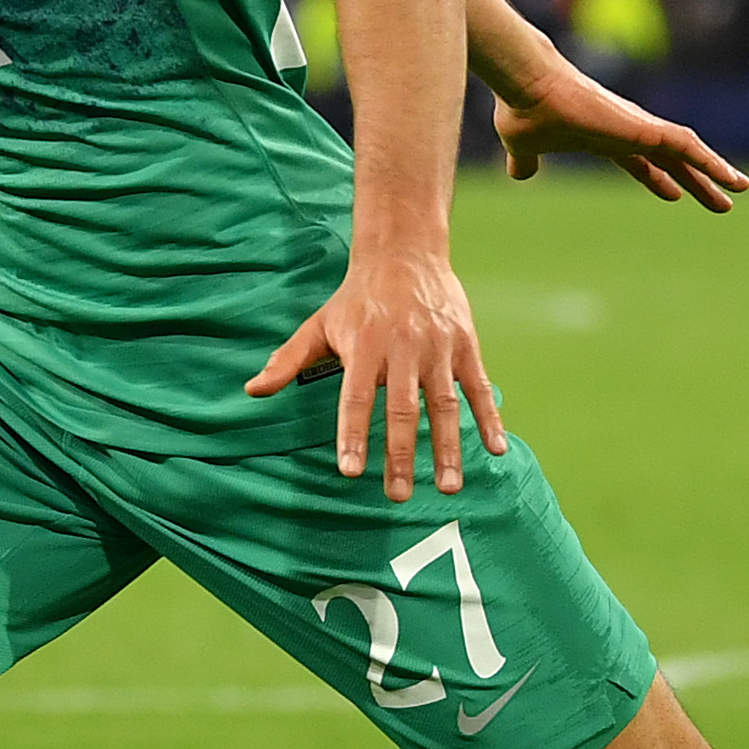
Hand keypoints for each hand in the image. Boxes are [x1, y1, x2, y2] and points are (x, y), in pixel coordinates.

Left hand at [246, 248, 507, 496]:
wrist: (405, 253)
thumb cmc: (357, 298)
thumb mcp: (319, 323)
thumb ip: (288, 360)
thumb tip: (253, 390)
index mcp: (364, 346)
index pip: (357, 397)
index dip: (353, 434)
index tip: (351, 471)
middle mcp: (403, 347)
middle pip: (403, 409)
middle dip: (401, 455)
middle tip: (398, 495)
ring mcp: (438, 347)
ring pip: (444, 405)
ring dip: (448, 448)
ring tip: (448, 487)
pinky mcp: (465, 346)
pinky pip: (478, 387)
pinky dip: (490, 419)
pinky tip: (495, 450)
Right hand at [493, 58, 748, 208]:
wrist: (526, 85)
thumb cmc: (524, 110)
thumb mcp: (524, 146)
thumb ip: (527, 161)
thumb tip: (519, 174)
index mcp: (603, 139)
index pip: (639, 160)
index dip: (657, 178)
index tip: (674, 194)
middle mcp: (627, 131)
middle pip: (672, 159)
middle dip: (697, 180)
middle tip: (723, 200)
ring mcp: (637, 128)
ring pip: (686, 151)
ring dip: (713, 170)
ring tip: (739, 188)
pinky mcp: (643, 128)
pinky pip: (686, 146)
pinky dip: (709, 161)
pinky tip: (727, 176)